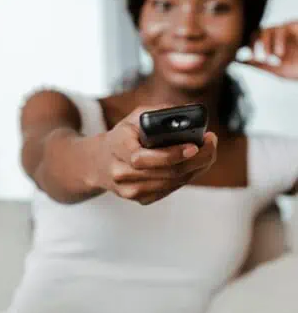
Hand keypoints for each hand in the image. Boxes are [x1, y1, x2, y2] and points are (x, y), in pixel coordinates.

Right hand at [93, 105, 217, 204]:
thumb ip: (158, 113)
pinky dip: (185, 178)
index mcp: (117, 148)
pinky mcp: (139, 199)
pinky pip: (169, 190)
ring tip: (207, 153)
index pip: (144, 157)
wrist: (101, 163)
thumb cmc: (122, 137)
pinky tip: (192, 166)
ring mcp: (129, 190)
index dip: (172, 154)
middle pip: (166, 173)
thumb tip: (190, 113)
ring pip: (171, 183)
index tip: (195, 145)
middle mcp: (120, 173)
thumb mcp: (134, 118)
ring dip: (195, 169)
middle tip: (211, 145)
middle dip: (196, 160)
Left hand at [237, 21, 297, 79]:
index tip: (250, 56)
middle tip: (258, 56)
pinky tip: (280, 53)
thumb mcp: (275, 70)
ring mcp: (288, 31)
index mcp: (274, 46)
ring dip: (266, 43)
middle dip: (255, 42)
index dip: (250, 45)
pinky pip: (281, 27)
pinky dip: (277, 40)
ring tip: (272, 56)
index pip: (256, 39)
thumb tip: (240, 62)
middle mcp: (280, 37)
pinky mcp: (295, 26)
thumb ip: (259, 65)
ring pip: (269, 28)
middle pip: (260, 30)